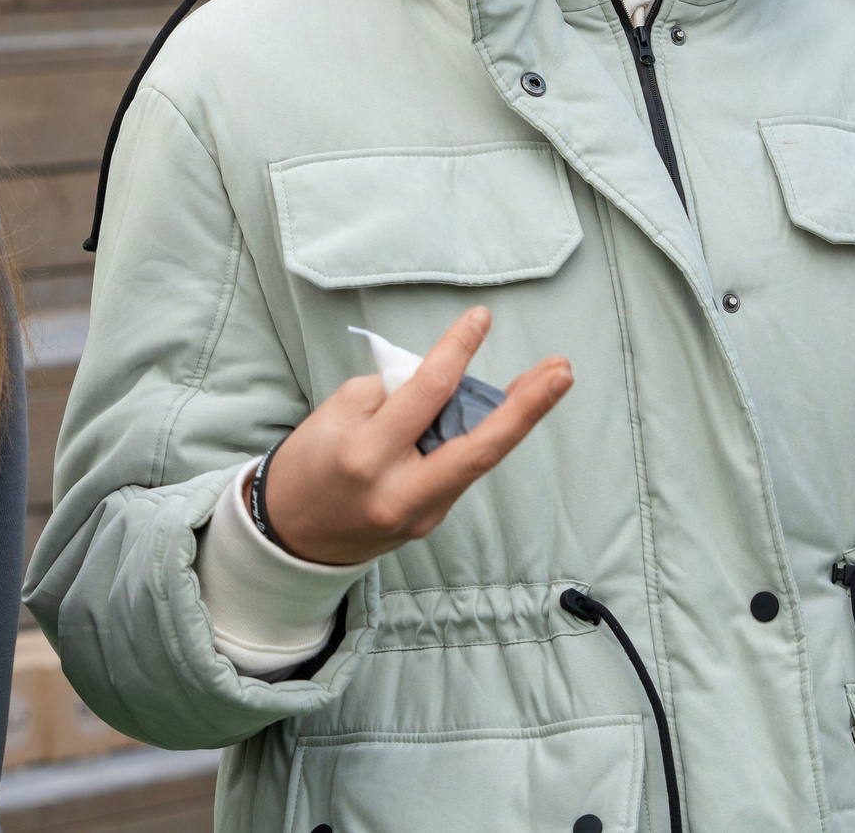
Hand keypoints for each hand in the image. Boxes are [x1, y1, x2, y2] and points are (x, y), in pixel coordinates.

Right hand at [262, 306, 571, 566]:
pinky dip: (480, 435)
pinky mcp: (431, 522)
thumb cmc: (310, 462)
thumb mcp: (336, 413)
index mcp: (368, 456)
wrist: (291, 536)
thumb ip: (393, 394)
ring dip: (516, 417)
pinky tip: (504, 408)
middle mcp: (401, 491)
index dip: (457, 350)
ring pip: (479, 459)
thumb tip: (444, 378)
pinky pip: (460, 468)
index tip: (481, 318)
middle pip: (479, 448)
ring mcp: (421, 515)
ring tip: (551, 379)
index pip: (427, 394)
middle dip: (527, 408)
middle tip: (562, 372)